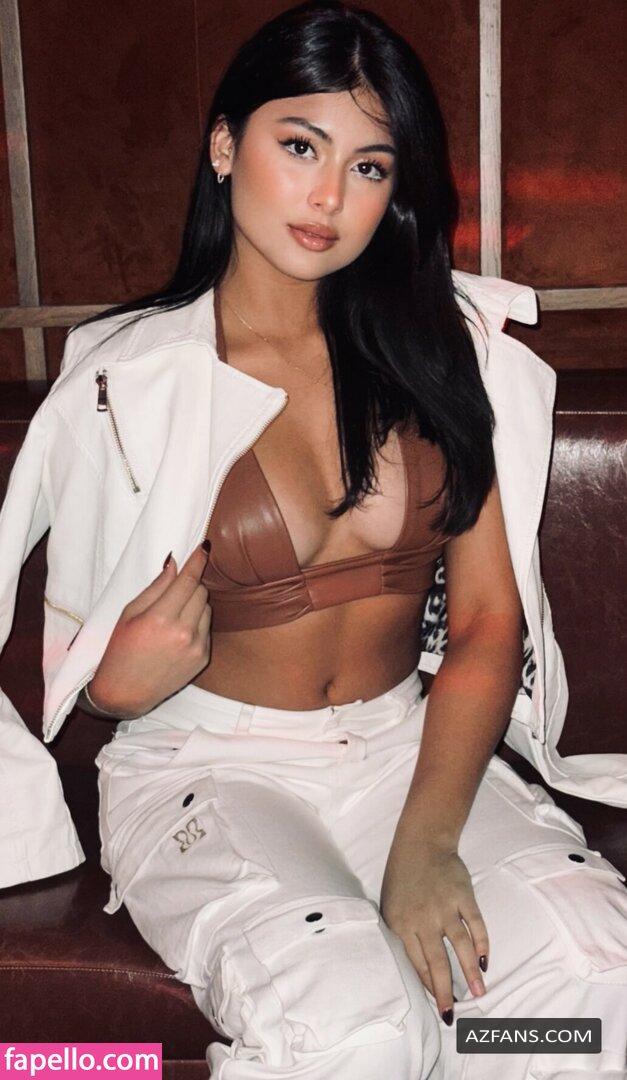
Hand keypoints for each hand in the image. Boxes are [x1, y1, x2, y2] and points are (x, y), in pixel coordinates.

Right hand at [87, 545, 211, 716]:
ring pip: (207, 609)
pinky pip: (206, 629)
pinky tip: (176, 636)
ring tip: (171, 618)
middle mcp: (183, 633)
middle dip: (190, 585)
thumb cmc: (119, 650)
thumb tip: (174, 563)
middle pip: (201, 592)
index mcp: (161, 619)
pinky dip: (196, 625)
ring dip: (194, 605)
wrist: (124, 692)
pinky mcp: (203, 659)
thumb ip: (155, 588)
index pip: (188, 581)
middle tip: (173, 592)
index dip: (197, 561)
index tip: (204, 547)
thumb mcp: (129, 614)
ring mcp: (196, 647)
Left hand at [380, 827, 488, 1023]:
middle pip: (436, 962)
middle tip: (454, 1013)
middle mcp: (423, 919)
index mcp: (401, 923)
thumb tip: (415, 968)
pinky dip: (482, 944)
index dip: (428, 986)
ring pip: (459, 946)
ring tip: (479, 992)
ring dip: (469, 972)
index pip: (416, 963)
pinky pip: (476, 925)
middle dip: (445, 990)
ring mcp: (445, 907)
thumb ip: (401, 934)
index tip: (438, 1004)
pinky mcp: (463, 896)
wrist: (421, 843)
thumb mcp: (390, 906)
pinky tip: (484, 961)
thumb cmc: (402, 877)